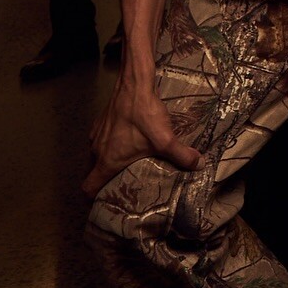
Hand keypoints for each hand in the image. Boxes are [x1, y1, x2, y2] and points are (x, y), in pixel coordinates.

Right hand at [83, 58, 201, 196]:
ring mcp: (97, 135)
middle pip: (93, 173)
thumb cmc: (143, 115)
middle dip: (105, 182)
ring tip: (127, 166)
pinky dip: (111, 145)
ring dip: (108, 162)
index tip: (105, 202)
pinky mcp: (102, 122)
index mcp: (105, 161)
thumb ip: (182, 156)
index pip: (88, 188)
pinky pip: (102, 140)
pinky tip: (129, 141)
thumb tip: (199, 166)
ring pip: (97, 156)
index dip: (93, 198)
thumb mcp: (165, 140)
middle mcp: (96, 150)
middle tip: (122, 186)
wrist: (134, 85)